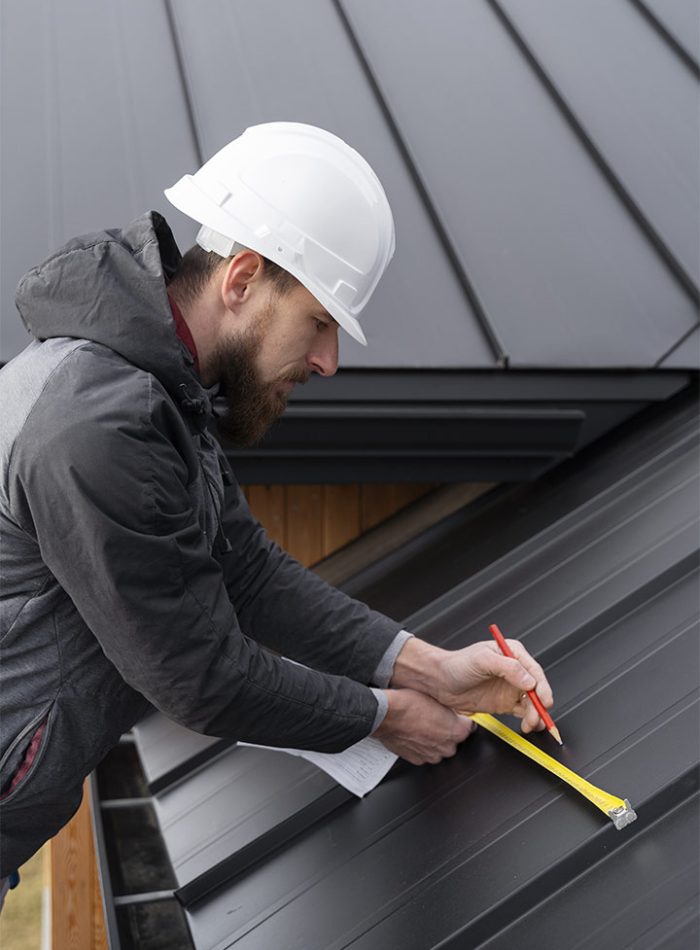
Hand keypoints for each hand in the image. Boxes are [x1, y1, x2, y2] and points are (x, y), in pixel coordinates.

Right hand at [372, 688, 474, 764]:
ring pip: (439, 748)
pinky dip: (421, 746)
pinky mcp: (417, 760)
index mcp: (457, 731)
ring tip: (422, 725)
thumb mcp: (436, 697)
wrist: (386, 714)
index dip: (461, 720)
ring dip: (434, 739)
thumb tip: (453, 710)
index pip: (470, 727)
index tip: (457, 717)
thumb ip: (450, 709)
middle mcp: (447, 747)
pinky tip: (414, 733)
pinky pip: (425, 753)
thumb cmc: (408, 703)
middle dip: (447, 730)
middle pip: (454, 740)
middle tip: (436, 718)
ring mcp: (432, 756)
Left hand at [391, 638, 553, 734]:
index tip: (543, 700)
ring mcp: (510, 688)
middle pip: (537, 689)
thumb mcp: (482, 660)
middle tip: (537, 717)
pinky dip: (529, 719)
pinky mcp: (504, 703)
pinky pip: (523, 712)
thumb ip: (508, 668)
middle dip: (540, 704)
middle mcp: (514, 671)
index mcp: (513, 654)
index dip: (542, 687)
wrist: (439, 681)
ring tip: (531, 724)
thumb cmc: (457, 664)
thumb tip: (530, 680)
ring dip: (535, 714)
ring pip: (532, 702)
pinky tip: (529, 725)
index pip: (534, 671)